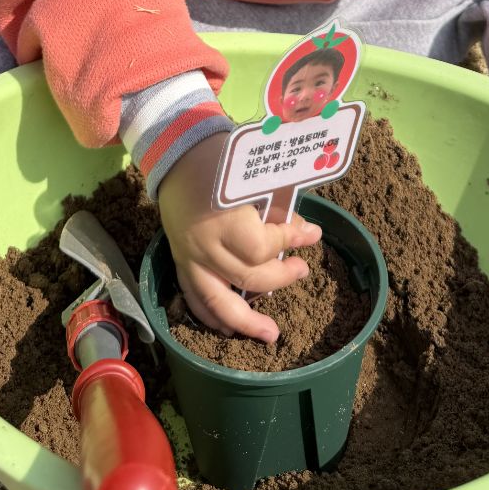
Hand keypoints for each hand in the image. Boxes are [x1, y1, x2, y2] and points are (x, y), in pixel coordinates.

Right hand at [157, 132, 321, 342]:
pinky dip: (212, 318)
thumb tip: (304, 232)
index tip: (312, 234)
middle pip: (248, 277)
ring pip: (219, 301)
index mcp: (222, 220)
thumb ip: (276, 207)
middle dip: (280, 276)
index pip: (262, 247)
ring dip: (247, 321)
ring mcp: (189, 258)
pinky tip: (231, 330)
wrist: (176, 155)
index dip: (290, 241)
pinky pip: (194, 299)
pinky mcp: (180, 262)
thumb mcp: (251, 176)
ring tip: (272, 334)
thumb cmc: (218, 159)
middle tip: (302, 270)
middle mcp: (204, 245)